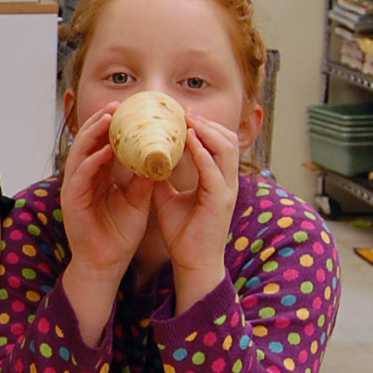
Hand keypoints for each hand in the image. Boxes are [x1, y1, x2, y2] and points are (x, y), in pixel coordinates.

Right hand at [59, 104, 153, 280]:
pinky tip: (106, 150)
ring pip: (80, 152)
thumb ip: (143, 179)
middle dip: (101, 121)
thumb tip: (160, 157)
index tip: (131, 110)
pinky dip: (92, 160)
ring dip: (93, 133)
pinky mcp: (71, 200)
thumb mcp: (137, 201)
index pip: (103, 144)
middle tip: (119, 105)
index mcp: (98, 176)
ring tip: (110, 118)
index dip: (114, 127)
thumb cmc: (119, 235)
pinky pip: (80, 174)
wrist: (106, 263)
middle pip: (88, 142)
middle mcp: (83, 178)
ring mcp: (74, 188)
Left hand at [150, 114, 239, 300]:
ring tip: (185, 118)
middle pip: (227, 139)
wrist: (193, 263)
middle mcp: (226, 181)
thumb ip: (163, 178)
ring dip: (205, 130)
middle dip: (206, 122)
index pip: (217, 143)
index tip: (181, 113)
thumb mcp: (168, 199)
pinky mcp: (220, 201)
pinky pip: (213, 169)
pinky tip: (187, 140)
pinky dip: (201, 152)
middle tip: (183, 110)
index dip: (202, 126)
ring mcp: (226, 190)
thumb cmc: (183, 233)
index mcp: (217, 179)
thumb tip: (146, 160)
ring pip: (225, 148)